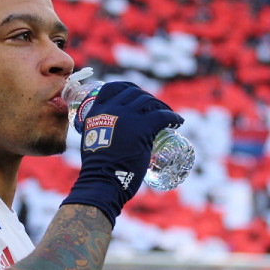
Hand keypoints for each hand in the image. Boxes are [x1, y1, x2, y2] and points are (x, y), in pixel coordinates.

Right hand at [61, 82, 182, 225]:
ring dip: (162, 106)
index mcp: (96, 112)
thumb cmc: (98, 170)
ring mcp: (128, 117)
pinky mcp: (143, 128)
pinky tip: (178, 121)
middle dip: (148, 99)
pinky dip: (173, 116)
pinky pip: (163, 116)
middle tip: (156, 110)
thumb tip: (110, 137)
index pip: (113, 88)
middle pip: (135, 94)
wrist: (102, 182)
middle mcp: (111, 110)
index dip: (128, 88)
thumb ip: (99, 134)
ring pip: (150, 102)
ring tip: (168, 115)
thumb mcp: (91, 143)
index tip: (137, 94)